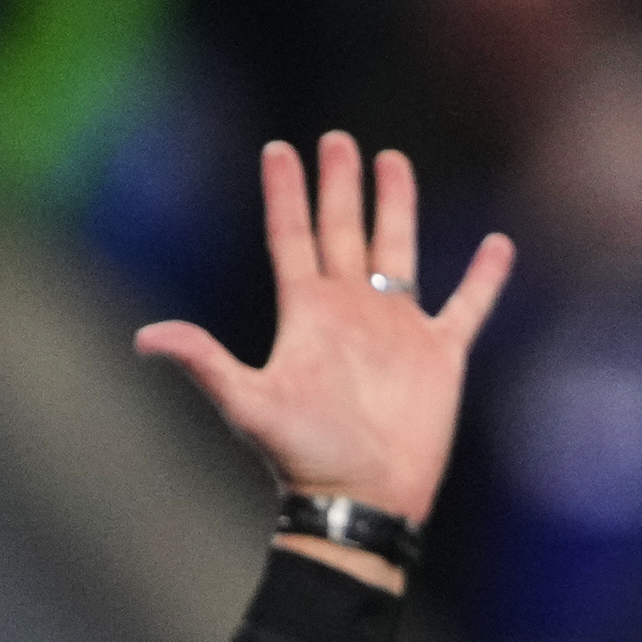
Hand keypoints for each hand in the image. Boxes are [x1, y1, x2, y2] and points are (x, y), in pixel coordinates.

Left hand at [136, 133, 512, 523]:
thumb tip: (145, 339)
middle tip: (337, 140)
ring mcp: (397, 329)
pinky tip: (497, 245)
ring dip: (396, 207)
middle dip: (339, 185)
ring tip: (393, 161)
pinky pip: (467, 305)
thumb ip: (205, 363)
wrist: (362, 500)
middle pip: (343, 231)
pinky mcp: (440, 354)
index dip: (285, 195)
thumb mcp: (250, 405)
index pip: (292, 237)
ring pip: (398, 250)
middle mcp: (350, 310)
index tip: (278, 149)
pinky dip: (484, 278)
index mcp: (307, 314)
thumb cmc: (304, 457)